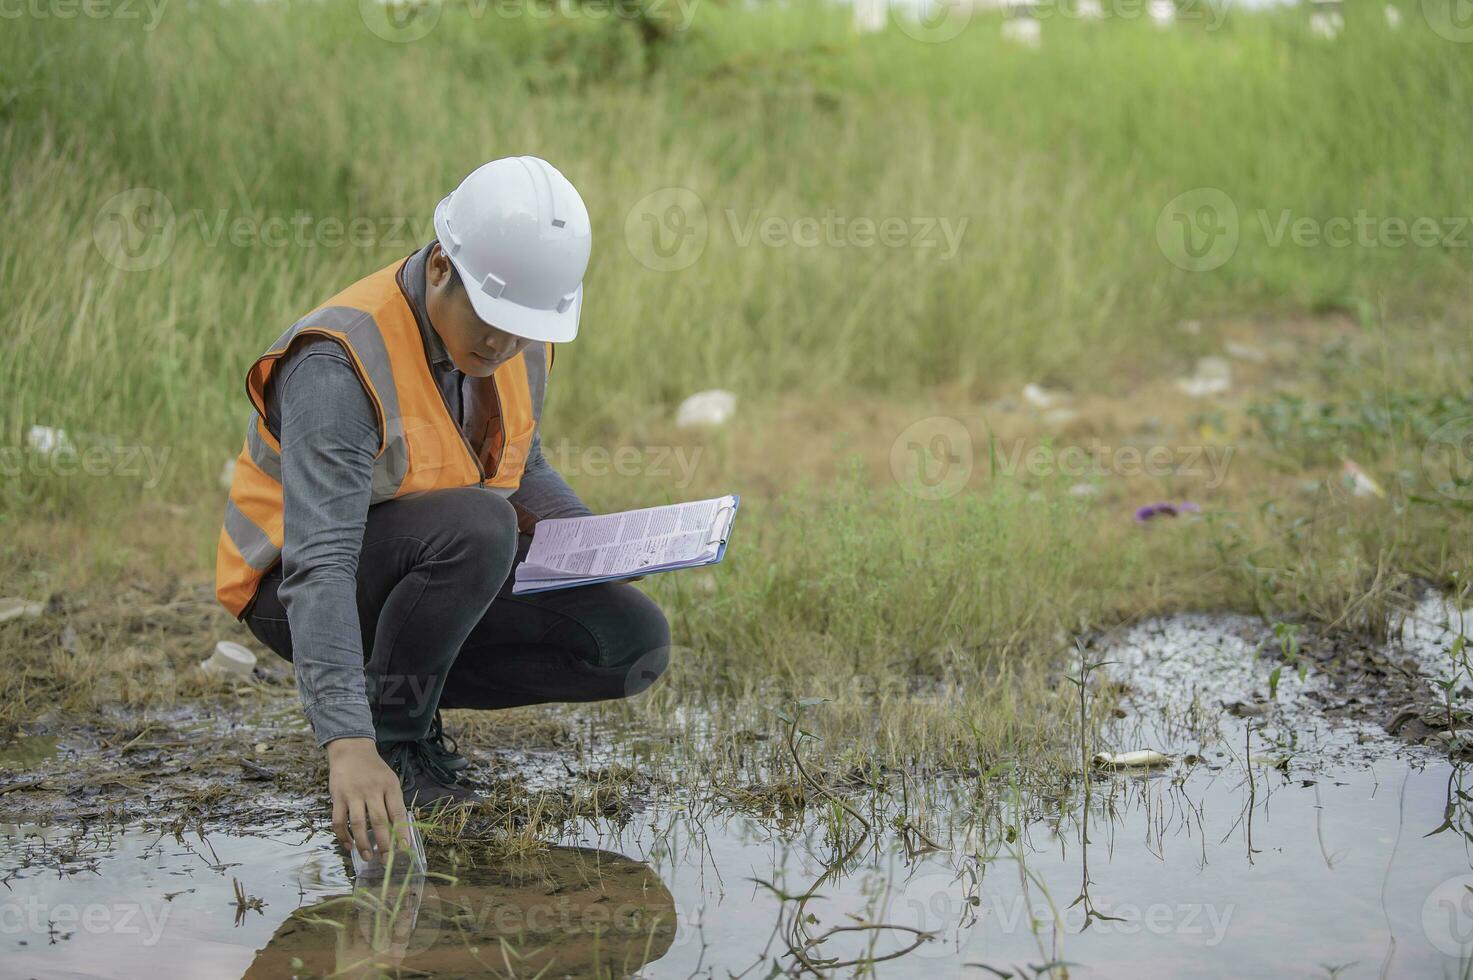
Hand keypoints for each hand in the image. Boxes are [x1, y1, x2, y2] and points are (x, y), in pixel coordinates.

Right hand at [327, 737, 410, 862]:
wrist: (351, 750)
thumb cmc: (374, 770)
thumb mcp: (390, 780)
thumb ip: (394, 802)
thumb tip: (400, 831)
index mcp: (389, 786)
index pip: (398, 812)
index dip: (402, 832)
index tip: (404, 849)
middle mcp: (372, 790)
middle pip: (379, 821)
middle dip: (384, 843)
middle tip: (386, 860)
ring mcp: (353, 793)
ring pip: (358, 824)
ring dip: (363, 843)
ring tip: (368, 857)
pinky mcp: (337, 797)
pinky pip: (338, 821)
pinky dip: (343, 836)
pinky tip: (349, 846)